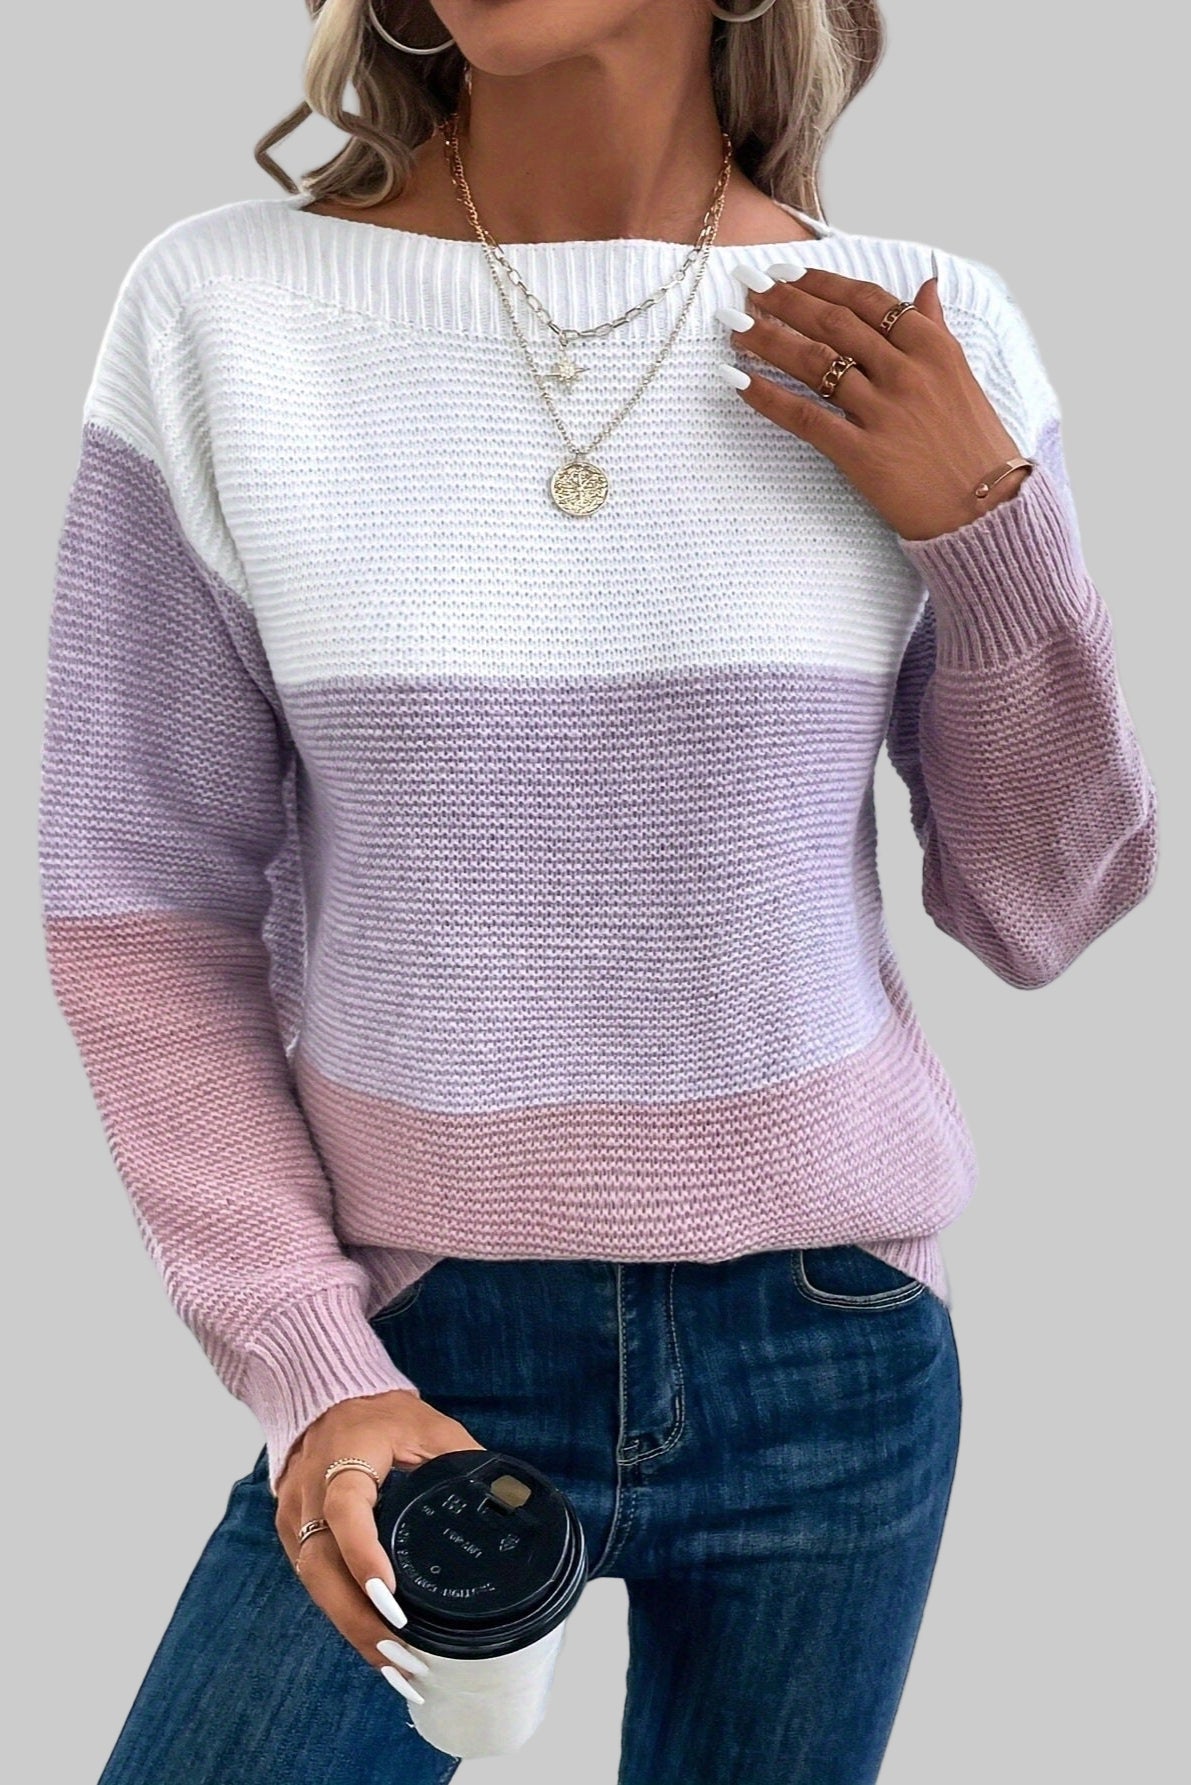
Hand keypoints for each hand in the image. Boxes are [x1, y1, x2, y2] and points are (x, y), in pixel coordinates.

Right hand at [274, 1389, 485, 1703]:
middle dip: (361, 1618)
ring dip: (354, 1629)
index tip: (390, 1596)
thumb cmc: (381, 1412)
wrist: (326, 1397)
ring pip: (316, 1583)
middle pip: (322, 1565)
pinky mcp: (292, 1533)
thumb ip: (463, 1460)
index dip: (364, 1554)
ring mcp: (294, 1514)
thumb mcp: (429, 1426)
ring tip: (398, 1668)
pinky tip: (375, 1646)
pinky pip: (316, 1582)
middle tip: (405, 1657)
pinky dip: (345, 1615)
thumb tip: (509, 1499)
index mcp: (342, 1456)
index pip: (345, 1508)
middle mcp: (308, 1491)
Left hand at [718, 263, 1030, 540]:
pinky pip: (805, 417)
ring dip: (767, 338)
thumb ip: (936, 329)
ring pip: (813, 362)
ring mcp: (883, 412)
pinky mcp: (862, 454)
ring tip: (735, 326)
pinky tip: (736, 380)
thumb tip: (926, 288)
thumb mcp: (962, 376)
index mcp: (932, 347)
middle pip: (832, 323)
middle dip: (784, 299)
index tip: (786, 271)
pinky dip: (767, 396)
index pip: (866, 299)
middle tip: (748, 286)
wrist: (987, 509)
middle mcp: (906, 372)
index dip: (820, 281)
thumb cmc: (974, 444)